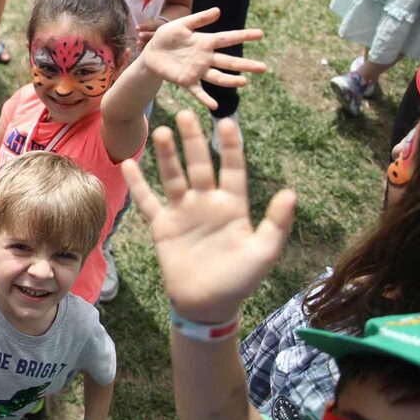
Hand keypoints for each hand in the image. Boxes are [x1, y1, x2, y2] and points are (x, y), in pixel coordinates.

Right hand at [122, 111, 294, 322]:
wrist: (207, 305)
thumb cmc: (239, 281)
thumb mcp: (263, 253)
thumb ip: (276, 224)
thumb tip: (290, 193)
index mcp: (233, 206)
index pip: (233, 169)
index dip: (230, 147)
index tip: (227, 122)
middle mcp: (207, 202)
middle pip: (199, 164)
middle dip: (193, 140)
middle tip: (186, 114)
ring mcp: (183, 212)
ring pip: (173, 176)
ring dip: (167, 155)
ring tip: (162, 132)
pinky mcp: (163, 226)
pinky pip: (148, 201)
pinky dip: (138, 184)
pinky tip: (129, 164)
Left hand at [140, 8, 267, 109]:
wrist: (150, 53)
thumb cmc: (166, 37)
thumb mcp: (181, 24)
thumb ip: (199, 19)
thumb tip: (218, 10)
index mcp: (205, 42)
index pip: (228, 38)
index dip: (244, 36)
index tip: (261, 34)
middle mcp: (205, 58)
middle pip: (229, 62)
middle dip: (246, 65)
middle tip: (264, 67)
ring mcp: (197, 71)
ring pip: (217, 77)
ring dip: (230, 80)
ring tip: (244, 82)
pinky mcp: (186, 81)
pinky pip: (197, 91)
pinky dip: (205, 99)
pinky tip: (214, 105)